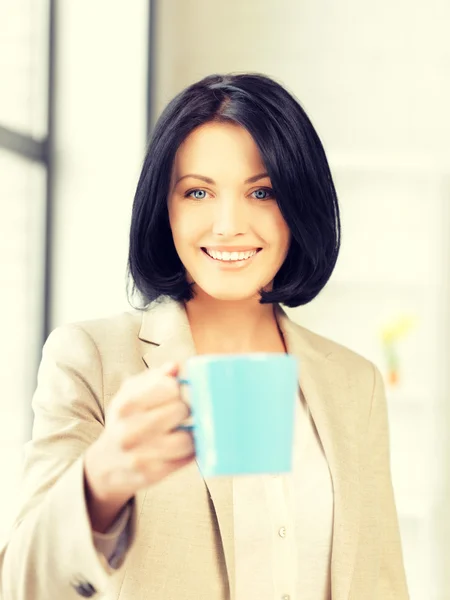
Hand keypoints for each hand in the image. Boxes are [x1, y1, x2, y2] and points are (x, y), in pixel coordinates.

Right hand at [84, 362, 194, 530]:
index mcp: (125, 405)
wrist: (105, 464)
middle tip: (181, 412)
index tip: (175, 393)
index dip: (177, 388)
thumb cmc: (124, 422)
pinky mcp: (151, 474)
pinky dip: (190, 450)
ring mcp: (140, 455)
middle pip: (180, 410)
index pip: (168, 387)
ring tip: (184, 429)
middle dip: (185, 409)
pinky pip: (186, 458)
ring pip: (186, 439)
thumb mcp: (130, 395)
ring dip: (191, 432)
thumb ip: (153, 378)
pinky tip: (183, 445)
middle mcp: (129, 431)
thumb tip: (174, 367)